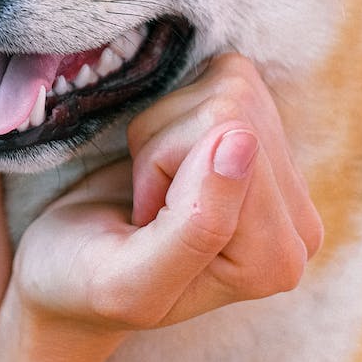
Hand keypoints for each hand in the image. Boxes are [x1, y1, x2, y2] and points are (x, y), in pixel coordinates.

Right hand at [0, 54, 323, 361]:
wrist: (65, 273)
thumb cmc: (84, 285)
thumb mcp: (128, 279)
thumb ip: (195, 224)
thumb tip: (242, 139)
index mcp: (275, 260)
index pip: (234, 138)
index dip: (163, 164)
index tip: (143, 220)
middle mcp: (296, 222)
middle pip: (238, 110)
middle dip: (166, 145)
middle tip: (145, 204)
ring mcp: (283, 180)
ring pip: (232, 88)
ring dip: (165, 131)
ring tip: (151, 189)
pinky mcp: (262, 143)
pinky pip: (226, 76)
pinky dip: (173, 111)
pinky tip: (164, 163)